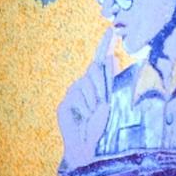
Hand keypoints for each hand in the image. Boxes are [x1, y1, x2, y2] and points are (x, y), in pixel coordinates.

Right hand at [57, 28, 117, 171]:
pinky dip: (84, 108)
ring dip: (93, 101)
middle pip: (95, 71)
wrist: (86, 145)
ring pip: (87, 85)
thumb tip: (109, 56)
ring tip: (91, 115)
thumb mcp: (107, 102)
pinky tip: (82, 117)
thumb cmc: (99, 126)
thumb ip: (106, 81)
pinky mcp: (65, 103)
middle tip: (101, 107)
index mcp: (98, 85)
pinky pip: (77, 97)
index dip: (104, 45)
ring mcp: (73, 93)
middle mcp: (85, 85)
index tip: (111, 30)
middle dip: (101, 88)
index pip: (100, 61)